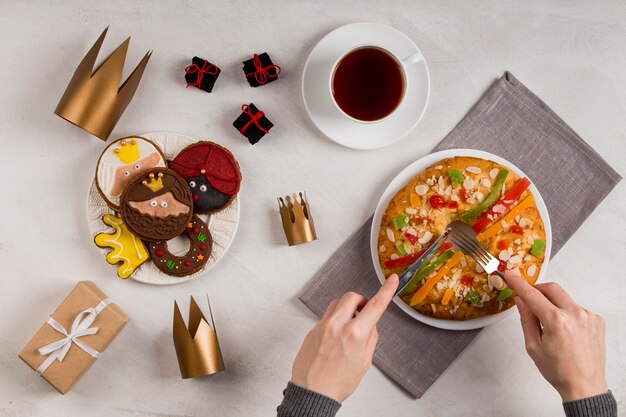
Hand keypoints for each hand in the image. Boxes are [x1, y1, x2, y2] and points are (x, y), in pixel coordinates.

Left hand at [291, 274, 398, 402]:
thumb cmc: (338, 382)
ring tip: (349, 325)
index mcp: (355, 334)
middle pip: (352, 296)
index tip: (392, 280)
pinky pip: (326, 316)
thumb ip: (370, 338)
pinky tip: (336, 336)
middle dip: (360, 301)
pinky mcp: (312, 330)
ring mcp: (322, 326)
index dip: (386, 290)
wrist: (312, 393)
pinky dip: (335, 320)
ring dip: (346, 308)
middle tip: (363, 313)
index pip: (375, 306)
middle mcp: (337, 326)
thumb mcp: (364, 362)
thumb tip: (371, 324)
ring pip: (337, 303)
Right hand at [505, 272, 607, 401]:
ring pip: (564, 298)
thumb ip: (526, 319)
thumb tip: (522, 301)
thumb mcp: (533, 346)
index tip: (511, 275)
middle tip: (528, 298)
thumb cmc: (560, 371)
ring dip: (553, 304)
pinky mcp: (597, 320)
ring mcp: (588, 316)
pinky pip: (576, 308)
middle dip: (537, 290)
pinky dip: (567, 313)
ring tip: (550, 326)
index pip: (532, 295)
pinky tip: (565, 330)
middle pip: (551, 288)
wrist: (584, 386)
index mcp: (556, 321)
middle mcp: (575, 314)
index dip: (519, 284)